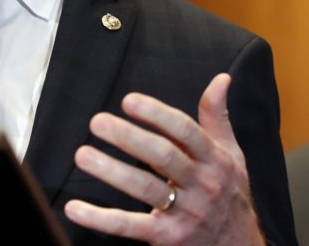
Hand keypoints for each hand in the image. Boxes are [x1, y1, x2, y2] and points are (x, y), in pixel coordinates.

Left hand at [64, 73, 263, 245]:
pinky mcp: (168, 238)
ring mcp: (185, 213)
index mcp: (215, 159)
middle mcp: (202, 184)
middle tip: (98, 122)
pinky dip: (100, 219)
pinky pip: (130, 227)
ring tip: (83, 155)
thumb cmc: (229, 194)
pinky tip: (76, 208)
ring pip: (146, 189)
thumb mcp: (232, 155)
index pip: (185, 131)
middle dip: (129, 137)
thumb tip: (221, 78)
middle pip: (164, 156)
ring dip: (111, 172)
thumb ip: (218, 116)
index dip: (156, 114)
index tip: (128, 101)